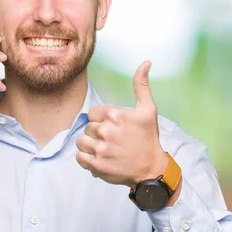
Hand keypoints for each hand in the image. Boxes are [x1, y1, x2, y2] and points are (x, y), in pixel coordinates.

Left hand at [75, 61, 168, 187]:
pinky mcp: (96, 165)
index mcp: (114, 115)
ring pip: (81, 142)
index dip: (101, 120)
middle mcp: (105, 130)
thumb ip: (141, 85)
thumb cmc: (148, 138)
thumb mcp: (148, 109)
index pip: (92, 113)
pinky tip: (100, 158)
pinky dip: (86, 159)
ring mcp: (100, 149)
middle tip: (112, 140)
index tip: (113, 127)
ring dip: (90, 146)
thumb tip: (146, 62)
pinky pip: (79, 157)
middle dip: (97, 133)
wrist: (151, 168)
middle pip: (87, 127)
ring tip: (105, 149)